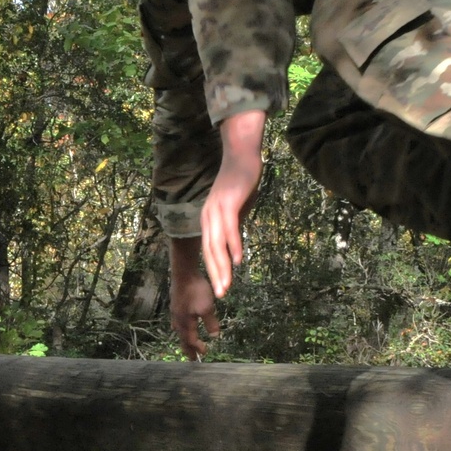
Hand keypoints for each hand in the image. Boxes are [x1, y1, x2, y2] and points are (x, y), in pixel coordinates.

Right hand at [169, 236, 219, 359]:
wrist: (183, 272)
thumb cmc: (196, 290)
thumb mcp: (207, 307)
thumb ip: (210, 323)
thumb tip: (214, 336)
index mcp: (185, 322)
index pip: (191, 340)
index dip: (197, 347)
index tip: (205, 353)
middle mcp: (178, 319)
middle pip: (182, 338)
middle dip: (187, 348)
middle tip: (191, 358)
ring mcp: (175, 310)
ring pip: (178, 329)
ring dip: (183, 338)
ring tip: (185, 342)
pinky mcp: (175, 303)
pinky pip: (177, 321)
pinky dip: (181, 328)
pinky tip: (182, 323)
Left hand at [201, 110, 264, 297]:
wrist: (242, 154)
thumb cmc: (240, 181)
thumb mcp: (236, 208)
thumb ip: (234, 225)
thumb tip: (235, 243)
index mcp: (209, 220)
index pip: (209, 250)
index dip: (214, 270)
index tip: (220, 289)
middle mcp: (209, 216)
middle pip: (209, 251)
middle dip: (215, 275)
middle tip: (221, 295)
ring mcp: (217, 209)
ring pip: (216, 244)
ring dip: (221, 267)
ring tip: (226, 286)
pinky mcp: (228, 202)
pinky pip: (229, 228)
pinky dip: (232, 245)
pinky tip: (238, 260)